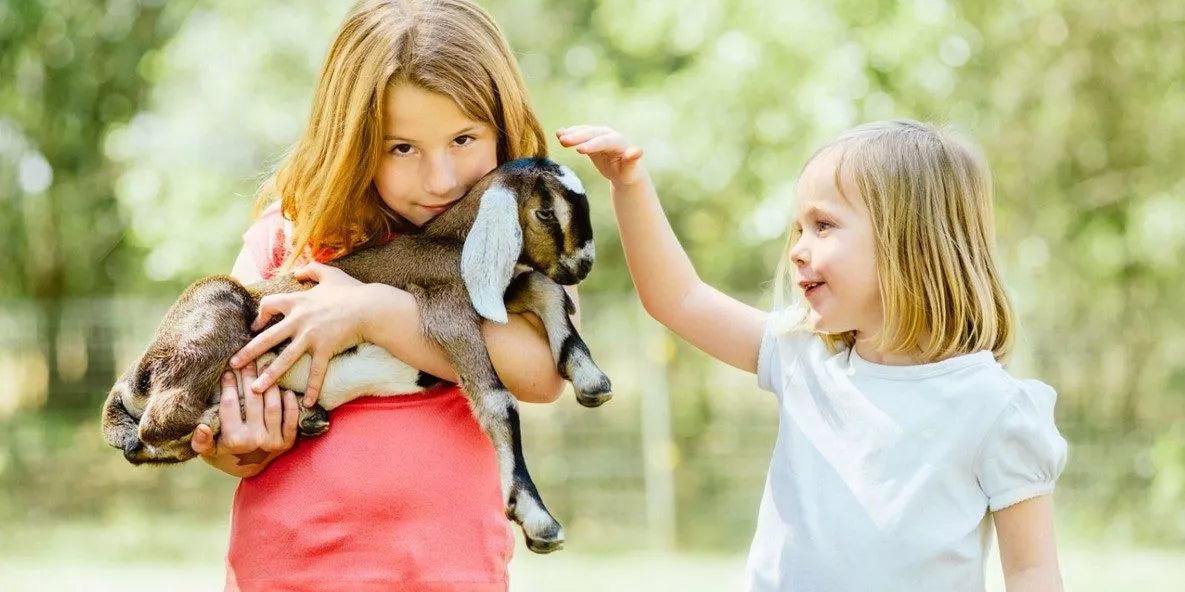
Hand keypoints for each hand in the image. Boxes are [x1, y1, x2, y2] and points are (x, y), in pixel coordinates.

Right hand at [191, 360, 298, 470]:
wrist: (250, 471)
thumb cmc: (226, 456)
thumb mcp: (209, 452)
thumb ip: (201, 442)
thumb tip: (201, 427)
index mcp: (233, 440)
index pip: (230, 406)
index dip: (229, 386)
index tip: (228, 371)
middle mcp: (255, 440)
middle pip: (253, 401)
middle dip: (249, 378)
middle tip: (247, 362)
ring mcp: (273, 441)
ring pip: (273, 407)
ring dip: (270, 385)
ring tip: (266, 367)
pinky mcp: (288, 442)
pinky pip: (291, 420)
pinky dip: (290, 404)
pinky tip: (286, 389)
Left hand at [230, 262, 371, 405]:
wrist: (370, 307)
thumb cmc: (352, 290)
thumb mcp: (330, 273)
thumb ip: (312, 269)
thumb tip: (298, 272)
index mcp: (297, 301)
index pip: (268, 305)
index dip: (260, 315)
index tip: (255, 326)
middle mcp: (298, 320)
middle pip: (267, 338)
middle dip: (248, 352)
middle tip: (234, 365)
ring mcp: (310, 337)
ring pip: (284, 359)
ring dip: (268, 376)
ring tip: (255, 390)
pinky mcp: (325, 349)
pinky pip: (316, 372)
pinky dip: (312, 388)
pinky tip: (306, 403)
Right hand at [557, 125, 645, 187]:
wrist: (623, 170)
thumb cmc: (627, 172)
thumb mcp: (630, 170)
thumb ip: (632, 160)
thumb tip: (637, 151)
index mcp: (618, 142)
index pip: (604, 141)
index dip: (592, 145)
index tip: (578, 150)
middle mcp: (608, 135)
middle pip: (591, 134)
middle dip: (577, 136)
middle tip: (563, 141)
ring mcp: (599, 135)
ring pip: (584, 131)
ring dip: (571, 133)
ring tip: (559, 136)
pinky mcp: (590, 139)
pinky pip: (580, 134)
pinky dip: (570, 133)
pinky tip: (559, 133)